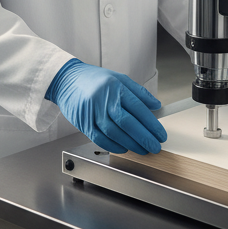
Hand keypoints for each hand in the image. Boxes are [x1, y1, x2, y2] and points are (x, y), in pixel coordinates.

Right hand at [46, 59, 165, 153]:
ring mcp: (92, 111)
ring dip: (131, 144)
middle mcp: (104, 99)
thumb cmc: (94, 79)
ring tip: (142, 150)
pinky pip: (100, 138)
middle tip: (155, 147)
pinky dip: (113, 146)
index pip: (138, 108)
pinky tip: (124, 148)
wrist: (66, 79)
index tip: (160, 134)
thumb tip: (156, 105)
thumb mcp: (118, 78)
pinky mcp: (83, 122)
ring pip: (114, 133)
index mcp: (116, 86)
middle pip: (127, 122)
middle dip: (144, 138)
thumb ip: (138, 92)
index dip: (152, 124)